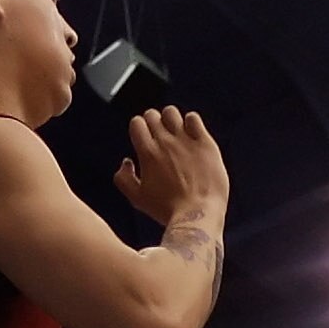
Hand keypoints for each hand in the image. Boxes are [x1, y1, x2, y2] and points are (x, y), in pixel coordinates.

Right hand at [115, 107, 227, 228]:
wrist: (198, 215)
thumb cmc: (168, 210)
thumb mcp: (137, 199)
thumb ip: (123, 179)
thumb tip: (126, 162)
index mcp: (147, 153)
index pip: (136, 123)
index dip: (139, 129)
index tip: (145, 138)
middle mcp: (165, 142)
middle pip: (152, 115)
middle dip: (153, 122)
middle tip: (160, 136)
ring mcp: (186, 141)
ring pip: (172, 112)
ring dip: (170, 119)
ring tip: (175, 132)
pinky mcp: (204, 143)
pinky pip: (194, 119)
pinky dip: (191, 122)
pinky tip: (192, 134)